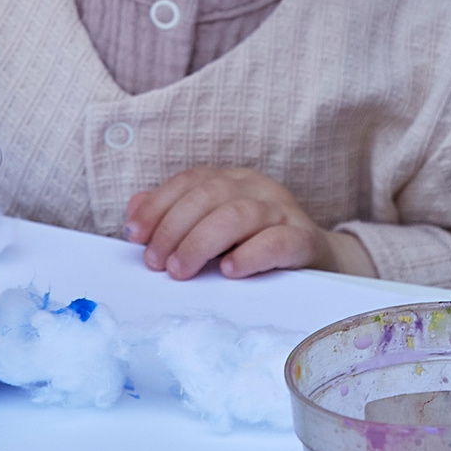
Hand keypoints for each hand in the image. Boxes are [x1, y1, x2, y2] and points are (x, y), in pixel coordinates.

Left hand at [124, 167, 373, 280]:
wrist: (317, 263)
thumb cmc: (255, 246)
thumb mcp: (212, 230)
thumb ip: (174, 218)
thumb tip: (133, 210)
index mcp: (232, 180)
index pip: (190, 181)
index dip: (158, 206)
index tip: (134, 235)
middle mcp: (256, 188)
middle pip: (210, 195)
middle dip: (175, 228)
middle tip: (157, 263)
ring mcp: (283, 211)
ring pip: (239, 214)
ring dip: (203, 242)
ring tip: (182, 270)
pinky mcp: (304, 239)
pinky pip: (278, 241)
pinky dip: (251, 254)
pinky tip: (231, 270)